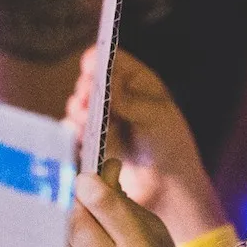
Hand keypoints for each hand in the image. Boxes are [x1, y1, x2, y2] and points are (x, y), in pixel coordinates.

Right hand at [65, 47, 225, 240]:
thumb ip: (129, 100)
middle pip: (90, 82)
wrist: (168, 187)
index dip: (99, 59)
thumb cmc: (170, 146)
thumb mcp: (155, 117)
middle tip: (86, 99)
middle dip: (85, 89)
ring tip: (85, 119)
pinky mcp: (92, 142)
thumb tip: (105, 84)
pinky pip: (75, 131)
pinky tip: (81, 136)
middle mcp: (116, 96)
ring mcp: (102, 119)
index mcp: (136, 81)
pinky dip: (75, 131)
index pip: (112, 61)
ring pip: (79, 105)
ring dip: (78, 110)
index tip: (90, 65)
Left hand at [65, 165, 191, 246]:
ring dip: (56, 223)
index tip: (83, 178)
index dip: (87, 182)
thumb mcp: (156, 239)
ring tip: (59, 216)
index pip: (101, 201)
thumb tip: (102, 168)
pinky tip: (53, 242)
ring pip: (57, 240)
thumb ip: (127, 205)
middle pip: (73, 218)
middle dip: (69, 201)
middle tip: (67, 193)